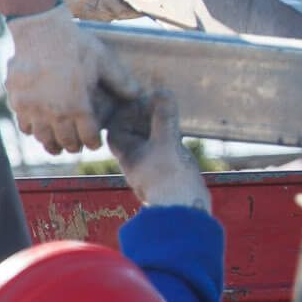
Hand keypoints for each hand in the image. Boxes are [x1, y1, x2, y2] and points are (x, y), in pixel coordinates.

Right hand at [6, 6, 143, 153]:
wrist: (40, 32)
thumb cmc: (75, 45)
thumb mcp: (104, 61)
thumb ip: (121, 81)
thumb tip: (137, 95)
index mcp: (78, 106)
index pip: (88, 137)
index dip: (93, 143)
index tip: (95, 144)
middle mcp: (55, 113)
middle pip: (65, 142)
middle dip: (74, 146)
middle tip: (77, 147)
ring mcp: (34, 109)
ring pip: (43, 138)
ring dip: (52, 143)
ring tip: (56, 145)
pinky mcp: (17, 101)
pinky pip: (24, 125)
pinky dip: (32, 130)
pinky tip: (38, 127)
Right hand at [62, 0, 147, 21]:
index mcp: (113, 6)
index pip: (139, 12)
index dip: (152, 8)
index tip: (164, 3)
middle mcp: (109, 16)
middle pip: (132, 14)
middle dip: (144, 6)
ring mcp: (101, 18)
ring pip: (122, 14)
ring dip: (132, 7)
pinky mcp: (95, 17)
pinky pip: (113, 13)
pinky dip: (121, 7)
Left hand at [105, 91, 209, 209]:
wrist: (185, 209)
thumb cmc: (170, 178)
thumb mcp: (166, 142)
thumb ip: (164, 117)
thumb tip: (163, 93)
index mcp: (127, 153)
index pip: (117, 125)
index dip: (126, 108)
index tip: (140, 95)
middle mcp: (136, 158)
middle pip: (134, 129)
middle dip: (144, 113)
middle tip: (157, 97)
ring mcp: (152, 162)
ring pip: (150, 136)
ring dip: (158, 122)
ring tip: (169, 108)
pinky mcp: (167, 166)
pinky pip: (163, 144)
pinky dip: (168, 133)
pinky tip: (177, 127)